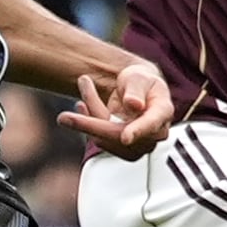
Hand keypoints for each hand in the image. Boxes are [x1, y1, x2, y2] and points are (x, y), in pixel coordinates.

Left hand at [59, 60, 173, 157]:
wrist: (136, 90)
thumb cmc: (141, 82)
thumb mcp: (138, 77)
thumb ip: (136, 89)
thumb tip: (135, 105)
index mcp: (162, 112)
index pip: (151, 124)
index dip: (138, 130)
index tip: (126, 137)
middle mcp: (153, 132)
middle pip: (120, 135)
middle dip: (90, 125)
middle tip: (64, 117)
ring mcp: (138, 144)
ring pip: (106, 138)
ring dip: (88, 116)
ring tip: (85, 87)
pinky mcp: (122, 149)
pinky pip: (100, 140)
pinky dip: (87, 124)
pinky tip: (83, 106)